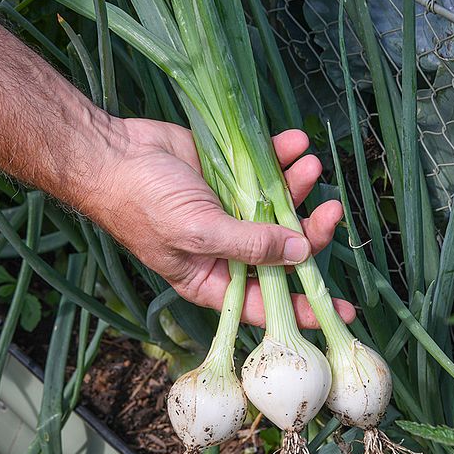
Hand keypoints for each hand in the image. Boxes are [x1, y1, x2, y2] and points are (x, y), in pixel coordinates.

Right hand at [86, 117, 354, 328]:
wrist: (112, 153)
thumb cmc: (142, 202)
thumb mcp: (197, 232)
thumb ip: (250, 245)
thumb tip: (300, 254)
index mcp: (214, 278)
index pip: (266, 302)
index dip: (303, 308)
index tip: (341, 311)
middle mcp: (228, 249)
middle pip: (282, 251)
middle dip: (311, 232)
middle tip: (331, 210)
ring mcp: (232, 211)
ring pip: (279, 208)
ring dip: (299, 189)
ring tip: (310, 166)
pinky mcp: (231, 176)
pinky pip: (266, 170)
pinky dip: (283, 157)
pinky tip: (295, 142)